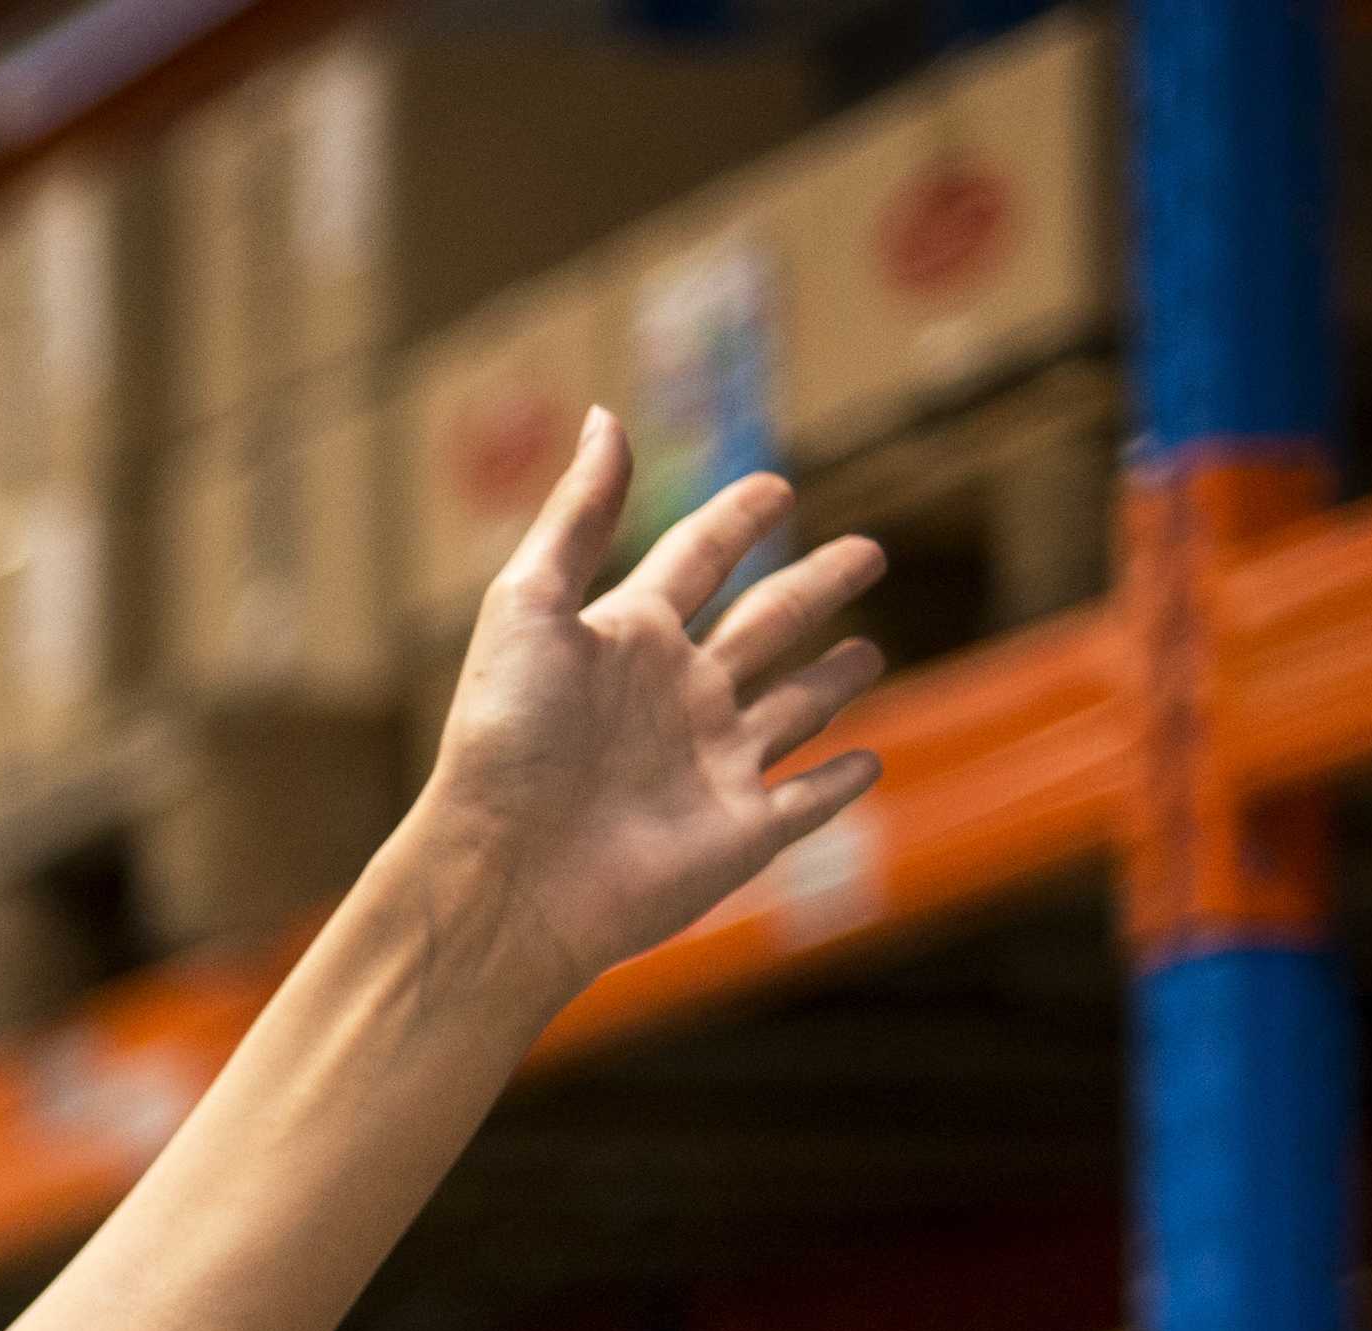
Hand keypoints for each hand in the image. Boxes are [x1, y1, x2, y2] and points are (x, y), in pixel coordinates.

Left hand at [403, 415, 890, 1011]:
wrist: (501, 874)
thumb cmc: (503, 740)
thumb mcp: (528, 607)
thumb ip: (578, 516)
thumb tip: (602, 415)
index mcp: (627, 639)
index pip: (696, 561)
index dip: (734, 522)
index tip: (772, 488)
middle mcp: (675, 697)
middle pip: (764, 624)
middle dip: (815, 586)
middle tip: (867, 551)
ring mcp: (713, 765)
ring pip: (794, 710)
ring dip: (833, 683)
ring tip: (870, 653)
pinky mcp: (742, 833)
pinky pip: (807, 801)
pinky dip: (841, 784)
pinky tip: (866, 764)